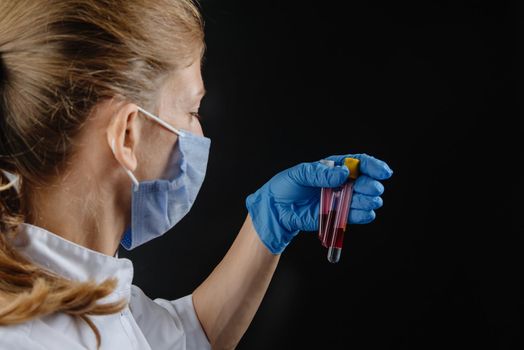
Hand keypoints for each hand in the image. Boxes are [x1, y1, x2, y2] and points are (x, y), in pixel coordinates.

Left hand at [245, 153, 392, 253]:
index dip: (373, 166)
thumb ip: (321, 174)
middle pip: (365, 181)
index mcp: (333, 167)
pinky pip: (356, 215)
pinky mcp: (337, 216)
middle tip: (372, 189)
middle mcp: (340, 183)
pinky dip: (363, 215)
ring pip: (364, 199)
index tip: (383, 172)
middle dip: (371, 185)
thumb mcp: (300, 174)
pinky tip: (366, 213)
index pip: (358, 162)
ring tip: (368, 201)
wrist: (276, 210)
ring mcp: (340, 200)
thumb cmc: (285, 187)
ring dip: (370, 200)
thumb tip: (344, 173)